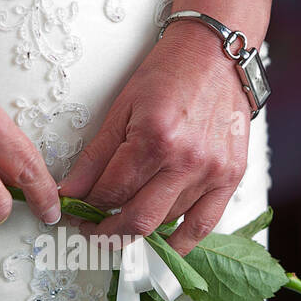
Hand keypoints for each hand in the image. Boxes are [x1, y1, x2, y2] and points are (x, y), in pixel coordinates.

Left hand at [57, 21, 251, 254]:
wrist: (217, 54)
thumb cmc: (170, 72)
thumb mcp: (122, 107)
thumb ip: (95, 156)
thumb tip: (70, 191)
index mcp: (154, 138)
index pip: (109, 193)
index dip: (85, 207)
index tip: (75, 209)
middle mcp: (185, 160)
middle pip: (136, 219)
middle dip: (105, 231)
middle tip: (90, 229)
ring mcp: (211, 172)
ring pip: (166, 223)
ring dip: (139, 229)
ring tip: (121, 222)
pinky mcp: (231, 177)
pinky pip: (203, 225)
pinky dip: (180, 243)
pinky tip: (162, 246)